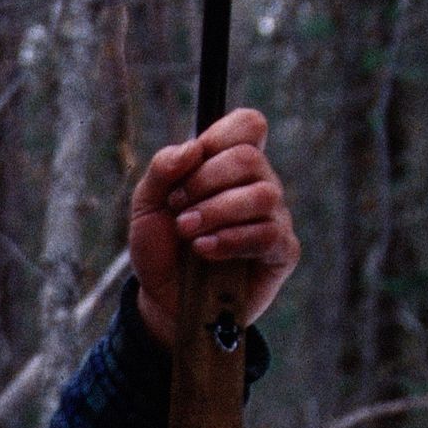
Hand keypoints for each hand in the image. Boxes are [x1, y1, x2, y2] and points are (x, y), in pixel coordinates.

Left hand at [128, 107, 299, 349]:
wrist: (163, 302)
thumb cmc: (161, 250)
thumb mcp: (146, 206)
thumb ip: (162, 169)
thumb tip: (193, 147)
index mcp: (229, 166)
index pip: (248, 125)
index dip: (219, 136)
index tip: (190, 164)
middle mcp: (258, 185)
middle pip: (250, 158)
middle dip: (205, 181)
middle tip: (178, 209)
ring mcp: (274, 218)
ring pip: (262, 195)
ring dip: (215, 212)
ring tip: (187, 232)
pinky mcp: (281, 252)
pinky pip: (268, 234)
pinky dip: (230, 240)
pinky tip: (204, 251)